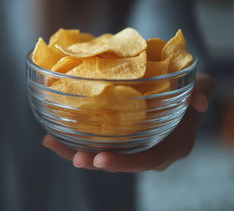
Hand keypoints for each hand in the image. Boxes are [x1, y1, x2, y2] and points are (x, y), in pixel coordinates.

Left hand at [43, 73, 214, 171]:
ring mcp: (130, 146)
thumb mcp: (200, 86)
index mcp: (169, 146)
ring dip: (75, 152)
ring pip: (101, 155)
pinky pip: (94, 143)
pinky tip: (50, 134)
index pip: (146, 161)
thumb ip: (201, 93)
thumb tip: (197, 101)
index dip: (124, 162)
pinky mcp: (116, 137)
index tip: (101, 159)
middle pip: (119, 163)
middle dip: (95, 162)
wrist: (181, 92)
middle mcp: (147, 150)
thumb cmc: (189, 90)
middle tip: (76, 157)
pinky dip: (72, 140)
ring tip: (51, 142)